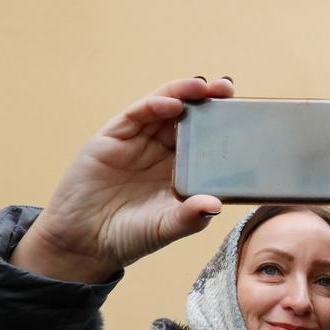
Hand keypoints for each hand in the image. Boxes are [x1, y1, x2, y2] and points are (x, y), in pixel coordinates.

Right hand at [10, 75, 233, 282]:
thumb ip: (189, 217)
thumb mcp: (165, 228)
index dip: (224, 126)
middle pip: (190, 118)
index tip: (246, 115)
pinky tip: (173, 103)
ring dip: (185, 94)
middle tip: (228, 88)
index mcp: (182, 171)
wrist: (83, 242)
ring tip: (205, 87)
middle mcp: (163, 152)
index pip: (208, 141)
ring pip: (165, 108)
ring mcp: (139, 141)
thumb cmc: (130, 236)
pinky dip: (156, 105)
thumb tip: (215, 205)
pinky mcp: (114, 136)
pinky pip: (137, 114)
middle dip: (209, 101)